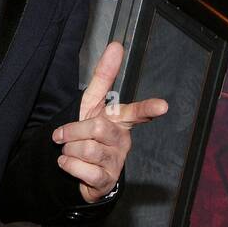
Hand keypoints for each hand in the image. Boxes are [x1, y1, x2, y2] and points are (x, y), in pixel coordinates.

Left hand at [51, 41, 167, 202]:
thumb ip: (104, 76)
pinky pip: (84, 170)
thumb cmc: (87, 133)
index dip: (148, 108)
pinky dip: (68, 165)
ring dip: (69, 149)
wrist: (75, 169)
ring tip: (70, 150)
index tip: (163, 106)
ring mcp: (116, 162)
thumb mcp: (91, 103)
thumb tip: (116, 45)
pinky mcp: (105, 181)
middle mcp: (122, 141)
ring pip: (89, 149)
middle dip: (73, 130)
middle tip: (63, 136)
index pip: (136, 112)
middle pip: (97, 128)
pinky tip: (68, 164)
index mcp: (120, 121)